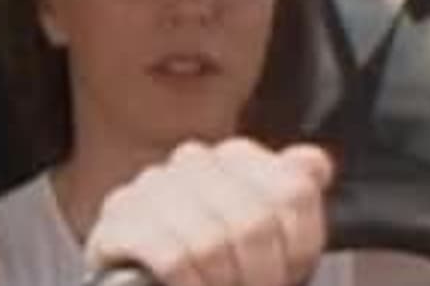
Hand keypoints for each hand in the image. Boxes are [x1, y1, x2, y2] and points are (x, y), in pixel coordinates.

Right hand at [85, 139, 333, 285]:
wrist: (148, 283)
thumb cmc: (219, 262)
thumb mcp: (275, 237)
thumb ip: (295, 192)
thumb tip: (312, 162)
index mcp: (236, 156)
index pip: (293, 192)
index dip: (298, 248)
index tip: (285, 272)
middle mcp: (193, 161)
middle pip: (254, 222)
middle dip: (258, 274)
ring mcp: (151, 188)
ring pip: (211, 241)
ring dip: (221, 282)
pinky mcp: (117, 221)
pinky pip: (171, 257)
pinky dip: (189, 285)